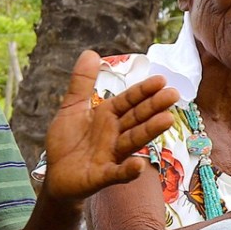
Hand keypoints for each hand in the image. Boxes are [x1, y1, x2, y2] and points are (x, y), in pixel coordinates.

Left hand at [40, 51, 178, 202]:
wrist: (56, 176)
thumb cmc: (67, 142)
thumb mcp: (72, 108)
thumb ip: (81, 83)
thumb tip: (91, 52)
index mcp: (107, 116)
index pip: (129, 101)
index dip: (143, 91)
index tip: (161, 80)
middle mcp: (114, 134)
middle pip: (136, 118)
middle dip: (154, 107)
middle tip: (173, 94)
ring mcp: (111, 155)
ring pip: (133, 141)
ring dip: (149, 131)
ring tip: (167, 120)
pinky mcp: (102, 176)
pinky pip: (117, 173)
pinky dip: (128, 170)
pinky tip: (139, 165)